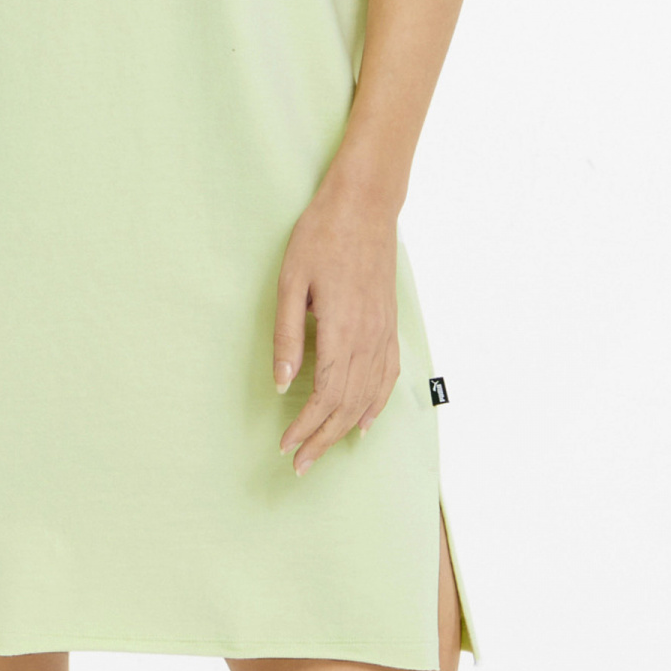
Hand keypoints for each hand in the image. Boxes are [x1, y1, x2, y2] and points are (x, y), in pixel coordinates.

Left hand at [272, 165, 403, 473]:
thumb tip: (281, 383)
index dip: (306, 427)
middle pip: (348, 405)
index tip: (285, 446)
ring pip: (369, 396)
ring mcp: (383, 333)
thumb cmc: (321, 237)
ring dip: (346, 429)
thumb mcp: (291, 282)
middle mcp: (368, 339)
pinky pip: (389, 375)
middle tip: (299, 465)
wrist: (364, 206)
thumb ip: (288, 336)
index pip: (325, 395)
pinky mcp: (390, 324)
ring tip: (324, 451)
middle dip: (323, 439)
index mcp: (341, 330)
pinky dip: (378, 405)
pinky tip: (366, 422)